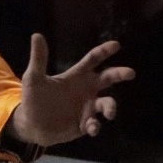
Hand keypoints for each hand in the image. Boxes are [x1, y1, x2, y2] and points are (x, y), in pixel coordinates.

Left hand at [10, 34, 134, 144]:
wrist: (31, 125)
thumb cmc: (34, 99)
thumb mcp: (34, 79)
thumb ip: (39, 59)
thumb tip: (37, 35)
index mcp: (76, 76)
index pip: (93, 60)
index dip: (104, 52)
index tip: (116, 45)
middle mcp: (86, 90)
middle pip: (107, 78)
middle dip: (119, 74)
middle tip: (130, 73)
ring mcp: (87, 107)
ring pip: (106, 103)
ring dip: (110, 107)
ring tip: (109, 113)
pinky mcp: (85, 124)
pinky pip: (95, 124)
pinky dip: (95, 126)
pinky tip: (92, 127)